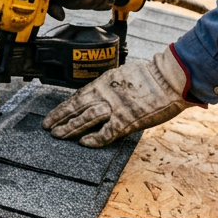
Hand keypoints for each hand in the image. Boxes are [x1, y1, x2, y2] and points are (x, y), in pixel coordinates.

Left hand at [42, 48, 199, 146]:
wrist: (170, 78)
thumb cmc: (152, 75)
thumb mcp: (124, 74)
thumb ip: (111, 85)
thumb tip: (100, 91)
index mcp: (104, 82)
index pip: (77, 96)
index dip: (63, 108)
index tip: (52, 115)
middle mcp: (105, 94)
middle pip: (76, 108)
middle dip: (60, 118)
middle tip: (48, 128)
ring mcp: (115, 108)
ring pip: (86, 119)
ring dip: (70, 128)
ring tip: (58, 135)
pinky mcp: (128, 120)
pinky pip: (107, 133)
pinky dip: (95, 139)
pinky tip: (84, 143)